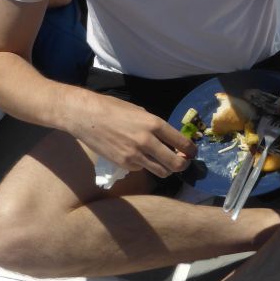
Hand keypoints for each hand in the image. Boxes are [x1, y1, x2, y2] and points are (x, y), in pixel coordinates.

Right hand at [77, 92, 196, 177]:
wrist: (87, 117)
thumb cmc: (113, 109)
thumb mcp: (139, 111)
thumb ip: (155, 126)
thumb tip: (168, 138)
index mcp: (154, 124)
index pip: (181, 142)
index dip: (191, 150)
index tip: (192, 152)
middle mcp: (147, 141)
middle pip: (175, 163)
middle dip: (183, 165)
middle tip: (182, 162)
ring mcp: (135, 155)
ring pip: (161, 171)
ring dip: (166, 169)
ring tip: (164, 163)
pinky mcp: (124, 164)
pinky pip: (142, 169)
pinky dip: (144, 165)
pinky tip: (137, 156)